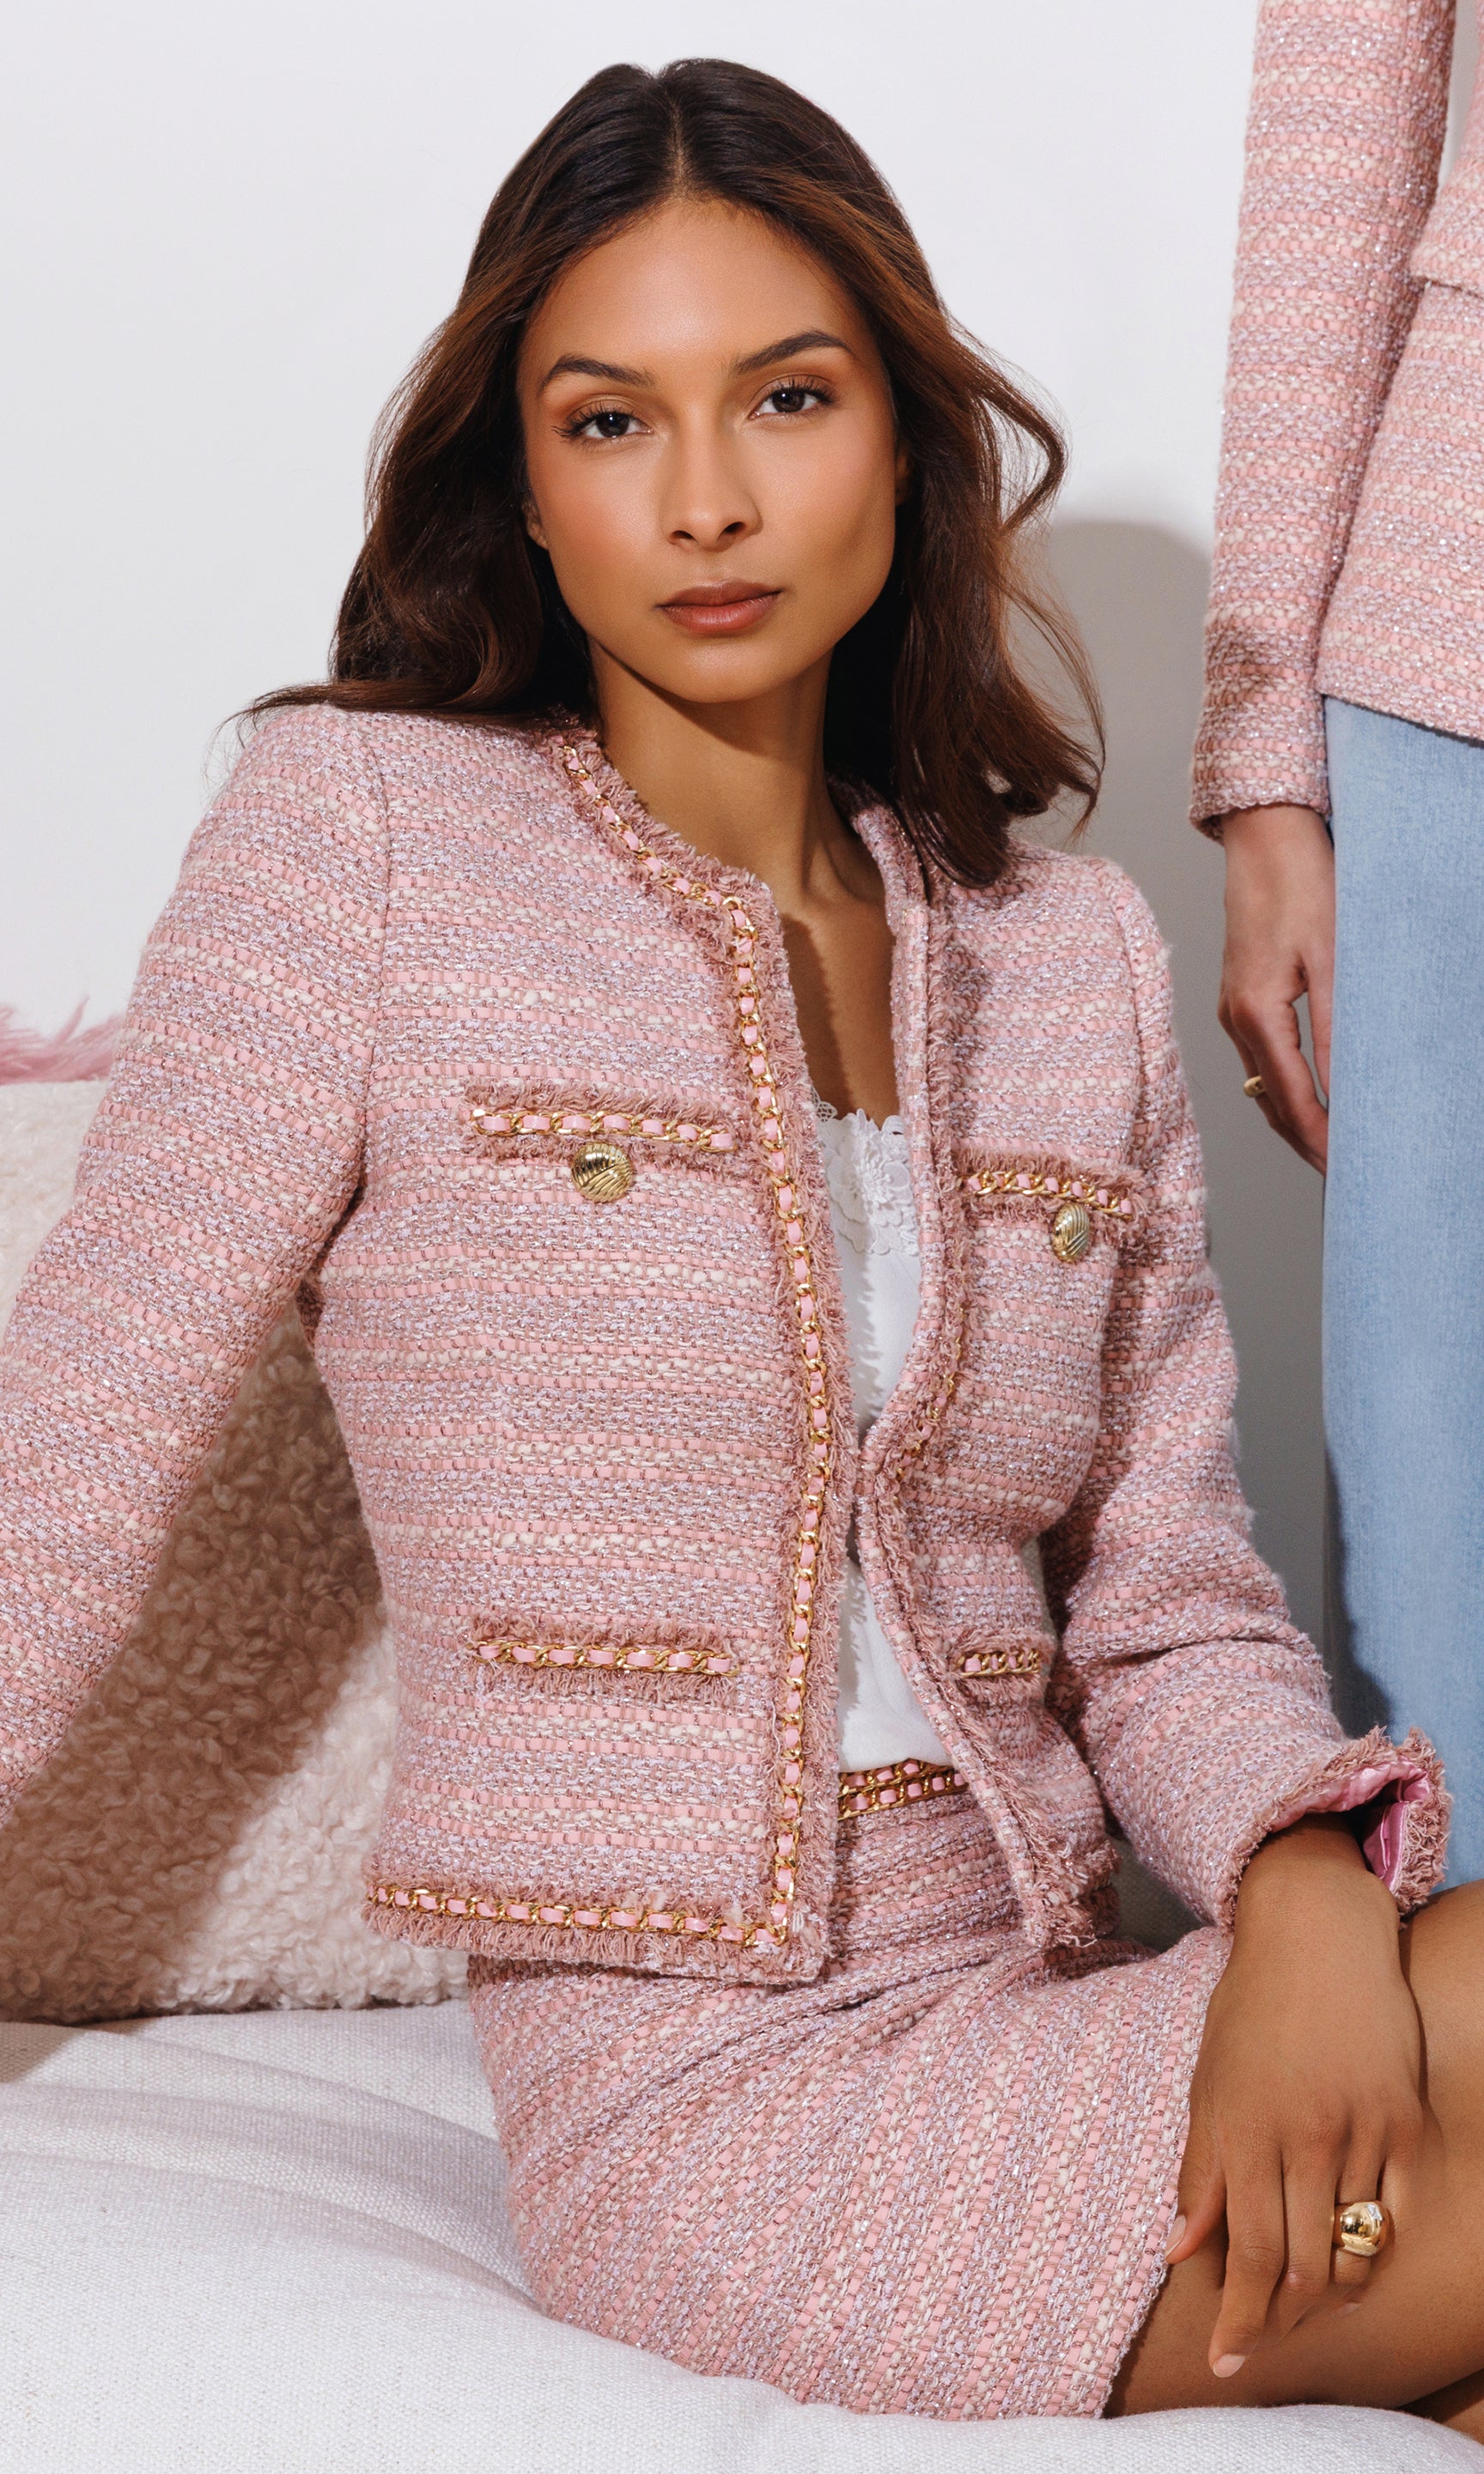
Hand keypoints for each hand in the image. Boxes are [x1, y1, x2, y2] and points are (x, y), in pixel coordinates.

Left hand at [1167, 1815, 1423, 2377]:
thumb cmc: (1251, 2010)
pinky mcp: (1404, 2119)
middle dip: (1281, 2322)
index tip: (1224, 2362)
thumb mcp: (1208, 2082)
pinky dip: (1375, 2247)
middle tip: (1262, 2342)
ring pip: (1355, 2247)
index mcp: (1243, 2129)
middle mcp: (1303, 2135)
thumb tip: (1179, 2250)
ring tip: (1307, 2307)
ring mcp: (1360, 2127)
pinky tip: (1354, 2260)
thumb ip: (1200, 2169)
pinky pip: (1397, 2211)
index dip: (1238, 2320)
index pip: (1248, 2255)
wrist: (1318, 1936)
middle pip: (1304, 2267)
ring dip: (1331, 2292)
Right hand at [1217, 805, 1333, 1172]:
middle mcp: (1236, 1019)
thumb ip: (1337, 1030)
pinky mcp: (1239, 996)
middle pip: (1270, 1103)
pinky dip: (1284, 1089)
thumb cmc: (1303, 885)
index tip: (1343, 1174)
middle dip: (1304, 1143)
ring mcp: (1232, 1009)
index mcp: (1257, 1013)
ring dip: (1293, 1121)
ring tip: (1328, 1150)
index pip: (1290, 1098)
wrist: (1265, 837)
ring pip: (1262, 1085)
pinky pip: (1260, 1060)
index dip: (1319, 1140)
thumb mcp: (1332, 959)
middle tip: (1339, 1178)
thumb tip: (1345, 1091)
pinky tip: (1307, 1098)